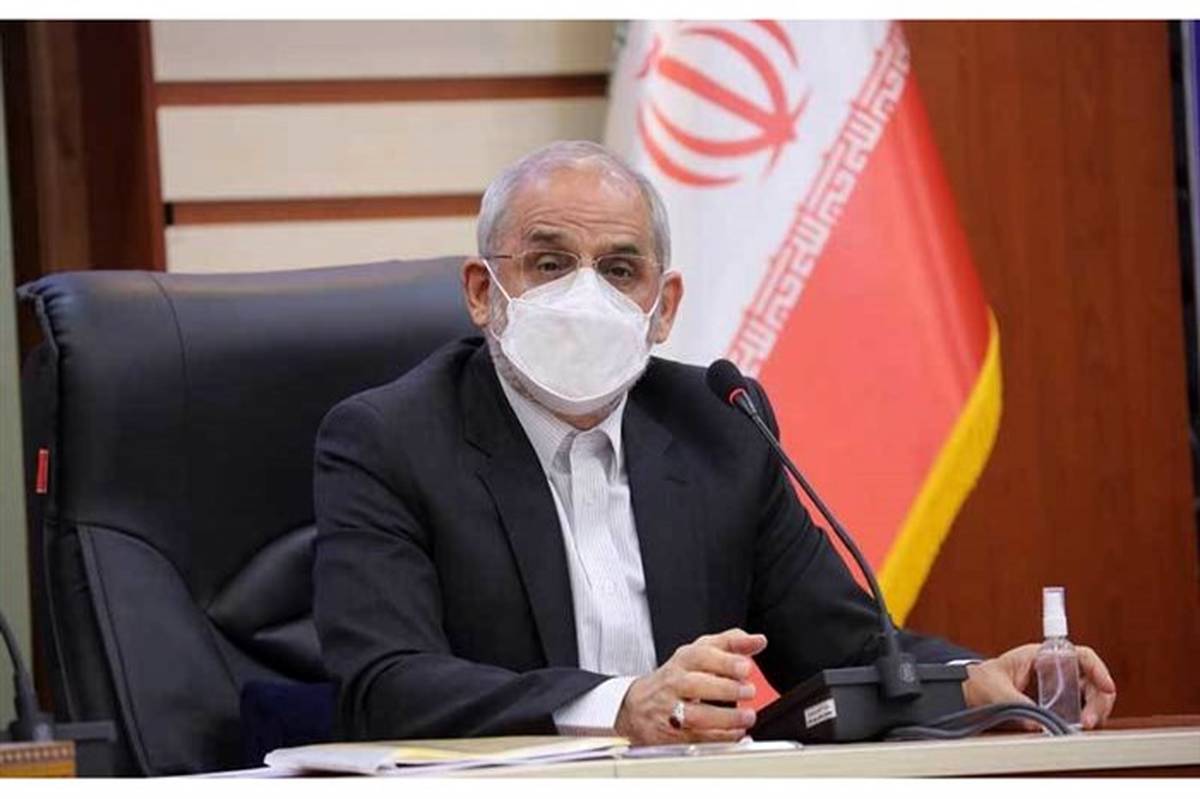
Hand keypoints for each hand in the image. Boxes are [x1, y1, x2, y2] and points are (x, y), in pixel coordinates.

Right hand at [614, 628, 766, 744]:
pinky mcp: (671, 734)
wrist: (638, 705)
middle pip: (696, 684)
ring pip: (695, 715)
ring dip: (725, 718)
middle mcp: (675, 683)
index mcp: (684, 660)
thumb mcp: (700, 652)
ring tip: (747, 716)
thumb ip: (731, 644)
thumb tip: (758, 640)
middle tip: (748, 691)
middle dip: (725, 689)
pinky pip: (697, 738)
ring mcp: (671, 709)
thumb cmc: (677, 677)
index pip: (701, 656)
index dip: (725, 661)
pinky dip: (720, 737)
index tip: (746, 667)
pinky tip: (736, 732)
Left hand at [963, 643, 1116, 728]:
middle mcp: (1053, 670)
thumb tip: (1038, 724)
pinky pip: (1076, 710)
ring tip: (1082, 726)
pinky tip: (1074, 729)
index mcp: (1041, 656)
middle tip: (1089, 721)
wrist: (968, 691)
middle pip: (1091, 680)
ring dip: (1092, 712)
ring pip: (1088, 697)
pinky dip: (1081, 720)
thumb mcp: (996, 690)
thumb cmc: (980, 681)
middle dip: (1098, 700)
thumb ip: (1016, 705)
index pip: (1080, 655)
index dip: (1098, 669)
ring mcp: (1055, 687)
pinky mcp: (1053, 704)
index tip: (1107, 686)